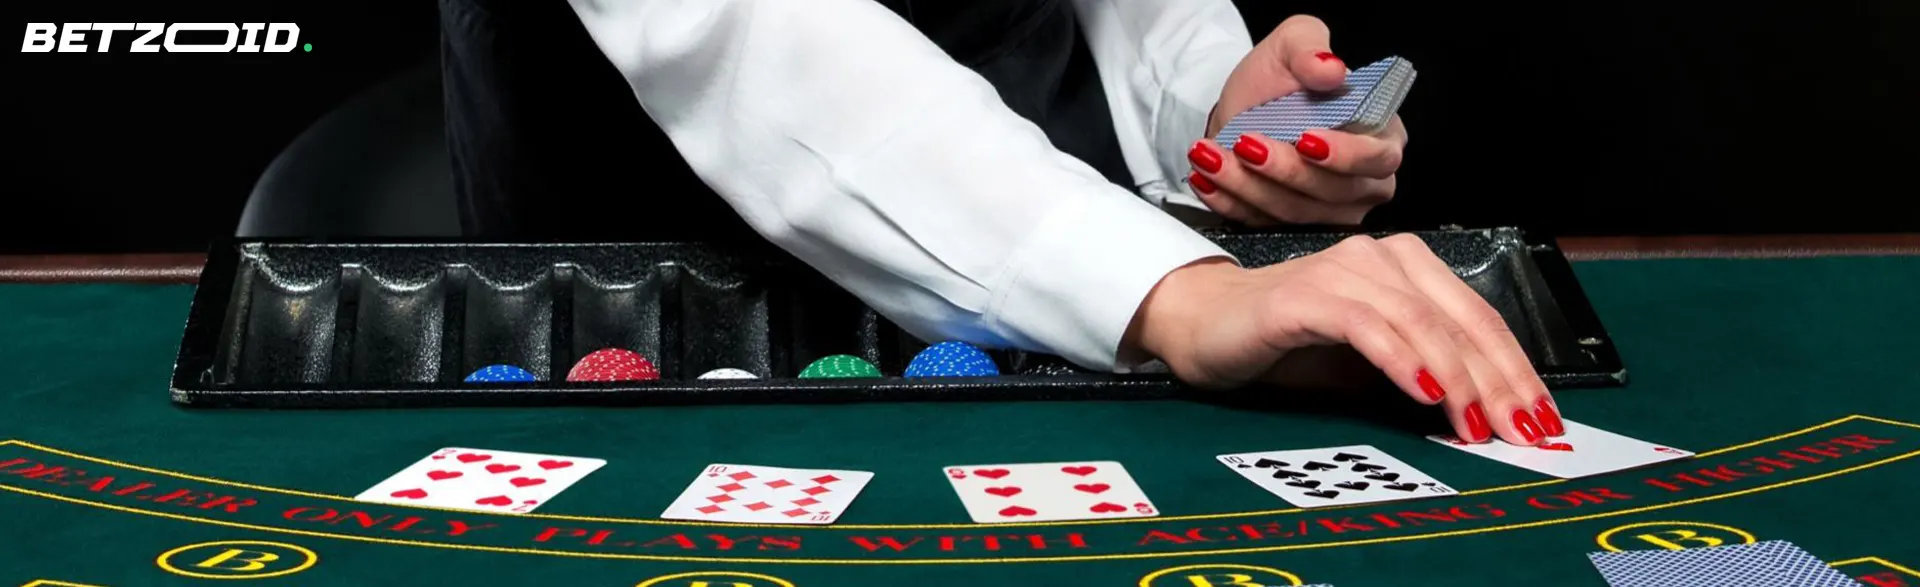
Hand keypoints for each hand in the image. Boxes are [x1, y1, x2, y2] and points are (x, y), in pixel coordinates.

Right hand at [1124, 235, 1561, 445]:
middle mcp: (1381, 257)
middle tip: (1525, 432)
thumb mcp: (1367, 364)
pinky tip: (1426, 392)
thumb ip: (1422, 373)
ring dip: (1460, 378)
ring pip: (1423, 321)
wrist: (1200, 325)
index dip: (1516, 369)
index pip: (1478, 318)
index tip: (1542, 420)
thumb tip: (1487, 414)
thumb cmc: (1285, 346)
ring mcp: (1344, 270)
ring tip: (1482, 424)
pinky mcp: (1307, 295)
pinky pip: (1368, 326)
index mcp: (1405, 268)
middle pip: (1462, 318)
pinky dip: (1403, 360)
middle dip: (1501, 381)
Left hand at [1186, 15, 1407, 225]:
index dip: (1345, 154)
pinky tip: (1205, 180)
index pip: (1377, 157)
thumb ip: (1311, 48)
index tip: (1305, 139)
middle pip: (1334, 192)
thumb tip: (1332, 69)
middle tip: (1245, 145)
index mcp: (1382, 136)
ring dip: (1248, 186)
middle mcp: (1365, 182)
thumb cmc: (1280, 76)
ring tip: (1210, 157)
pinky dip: (1230, 203)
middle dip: (1285, 172)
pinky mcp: (1293, 227)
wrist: (1243, 108)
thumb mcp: (1293, 42)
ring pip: (1295, 213)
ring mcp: (1330, 211)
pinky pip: (1262, 225)